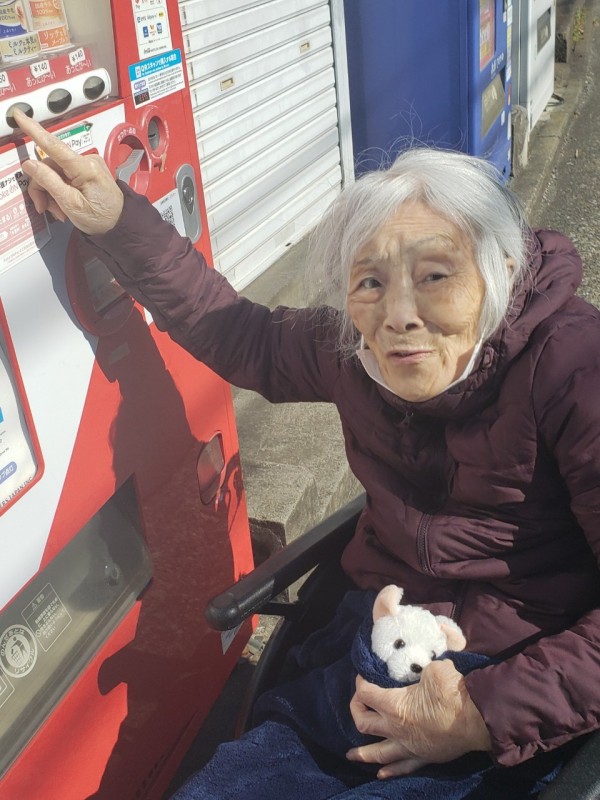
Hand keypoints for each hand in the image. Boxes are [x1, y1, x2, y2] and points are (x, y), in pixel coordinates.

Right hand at [13, 108, 123, 234]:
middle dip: (43, 188)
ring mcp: (88, 165)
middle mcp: (87, 161)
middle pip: (49, 166)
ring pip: (55, 173)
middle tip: (45, 208)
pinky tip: (65, 205)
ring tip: (60, 212)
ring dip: (52, 193)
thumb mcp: (71, 205)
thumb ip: (49, 182)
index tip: (20, 116)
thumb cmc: (101, 218)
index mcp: (84, 168)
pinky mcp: (88, 171)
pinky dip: (60, 191)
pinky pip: (64, 176)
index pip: (53, 146)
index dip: (34, 130)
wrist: (121, 225)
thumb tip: (30, 164)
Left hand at [347, 660, 491, 778]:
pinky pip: (403, 767)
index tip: (364, 675)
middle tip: (358, 703)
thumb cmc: (453, 691)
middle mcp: (395, 728)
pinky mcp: (423, 757)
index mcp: (394, 705)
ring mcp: (408, 746)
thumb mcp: (434, 669)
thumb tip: (424, 668)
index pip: (365, 693)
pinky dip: (390, 771)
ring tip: (351, 755)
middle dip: (356, 711)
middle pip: (364, 723)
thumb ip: (422, 669)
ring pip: (378, 753)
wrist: (477, 719)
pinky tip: (381, 774)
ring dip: (363, 753)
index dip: (361, 683)